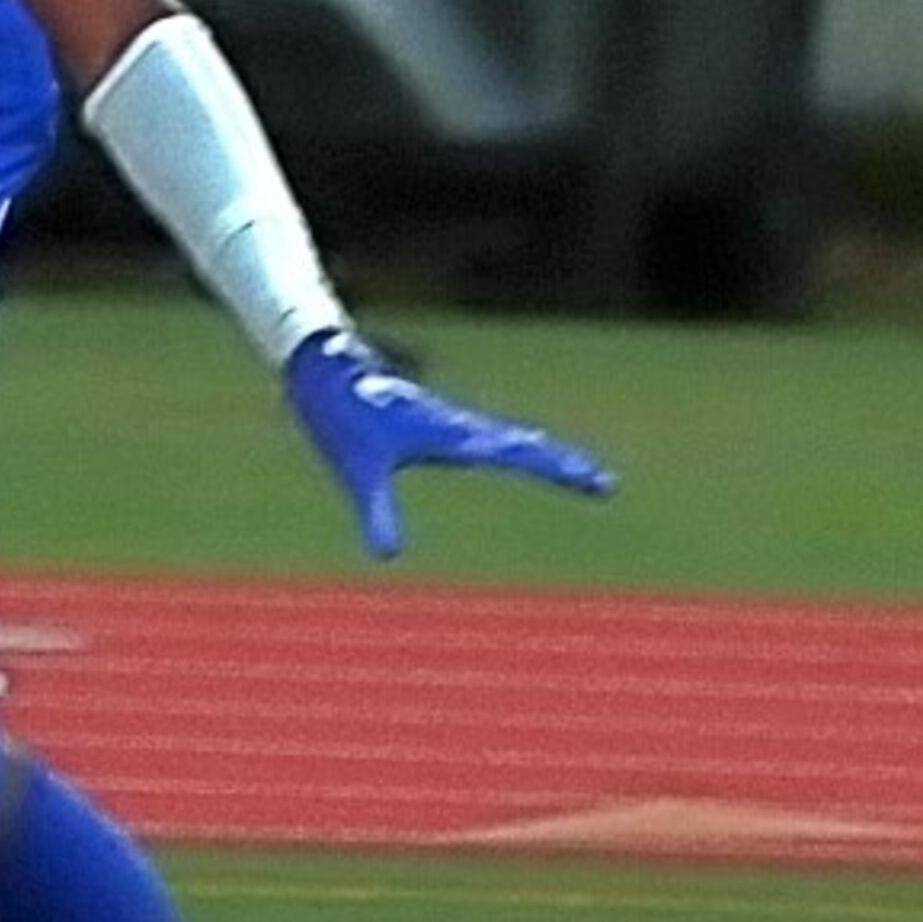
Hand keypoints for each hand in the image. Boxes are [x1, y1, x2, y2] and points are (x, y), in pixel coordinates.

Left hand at [283, 328, 615, 559]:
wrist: (320, 364)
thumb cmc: (341, 413)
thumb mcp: (360, 472)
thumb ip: (376, 513)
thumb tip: (388, 557)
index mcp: (452, 434)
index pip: (520, 453)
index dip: (561, 470)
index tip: (602, 483)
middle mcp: (456, 425)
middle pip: (522, 445)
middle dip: (560, 464)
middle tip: (602, 482)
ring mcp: (442, 420)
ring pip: (502, 436)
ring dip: (536, 451)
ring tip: (566, 467)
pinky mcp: (425, 419)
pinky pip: (477, 434)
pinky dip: (504, 444)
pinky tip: (501, 448)